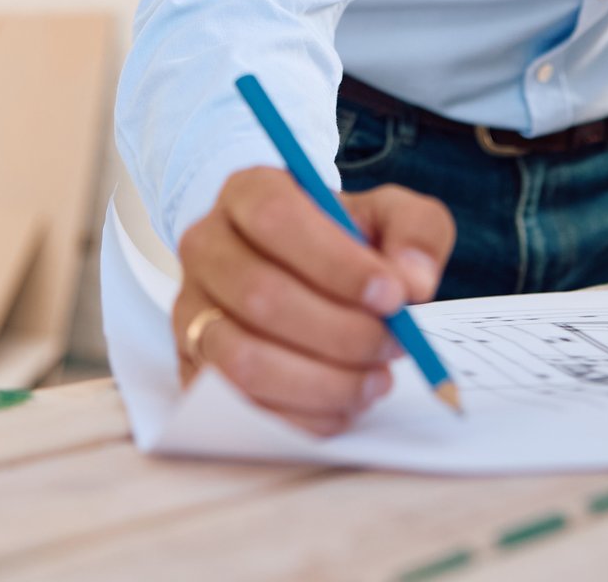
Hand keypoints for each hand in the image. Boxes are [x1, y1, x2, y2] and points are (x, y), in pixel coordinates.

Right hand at [172, 169, 453, 436]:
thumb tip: (413, 282)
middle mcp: (206, 247)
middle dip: (341, 331)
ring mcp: (191, 310)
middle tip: (396, 345)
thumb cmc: (345, 242)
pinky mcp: (194, 368)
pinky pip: (241, 405)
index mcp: (248, 192)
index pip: (275, 219)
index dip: (335, 263)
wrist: (303, 274)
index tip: (394, 296)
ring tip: (376, 380)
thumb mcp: (390, 216)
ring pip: (243, 358)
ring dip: (322, 381)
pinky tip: (346, 403)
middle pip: (260, 294)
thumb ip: (416, 231)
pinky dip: (302, 416)